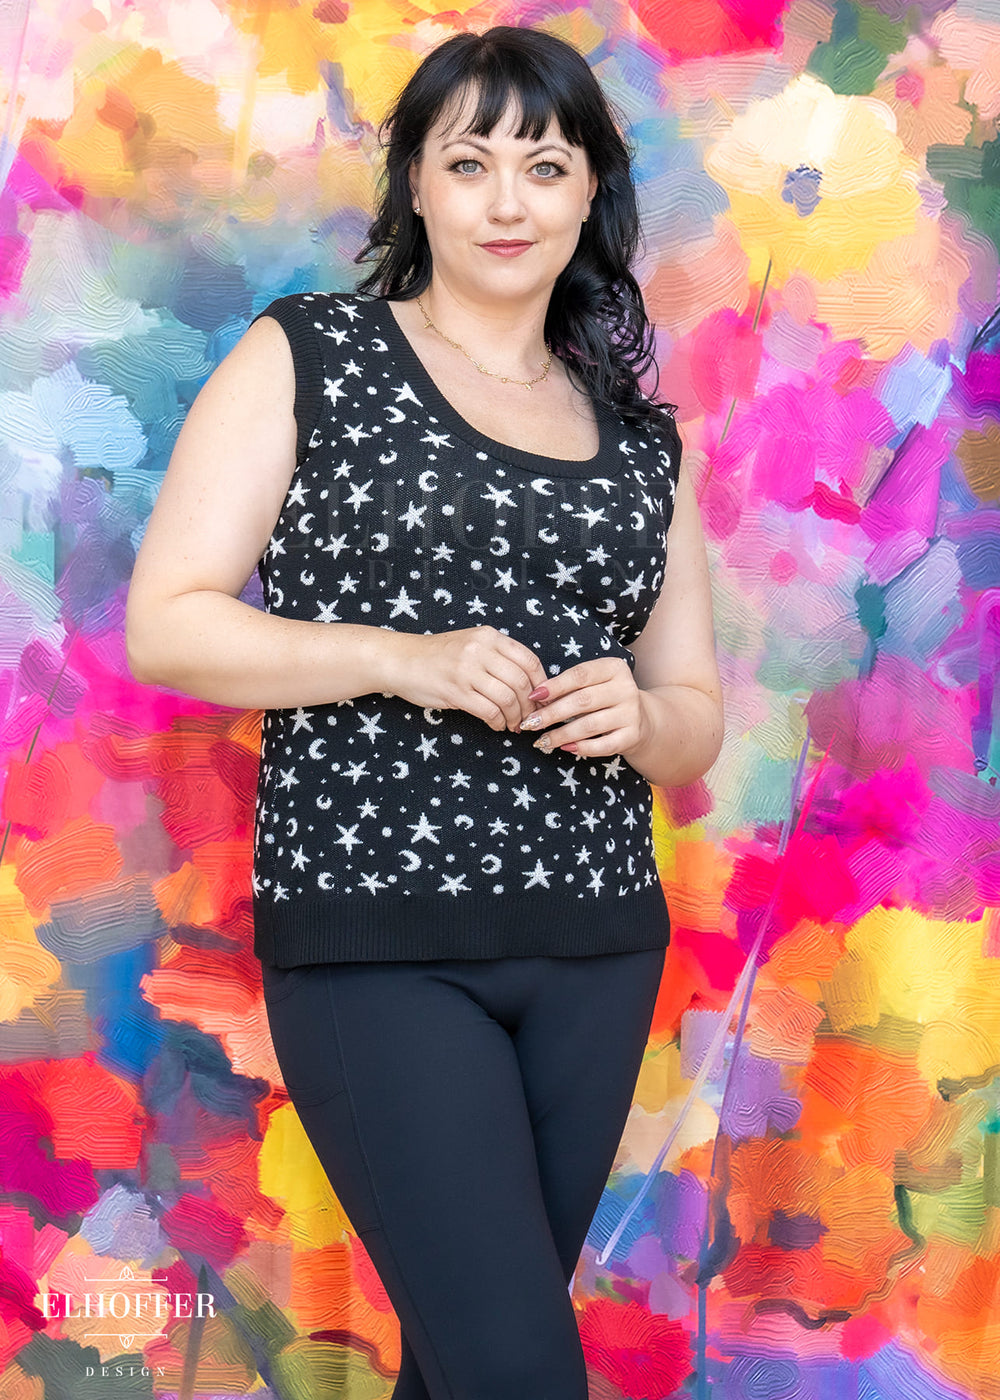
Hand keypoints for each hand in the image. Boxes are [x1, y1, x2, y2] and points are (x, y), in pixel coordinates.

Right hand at [383, 626, 549, 731]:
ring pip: (508, 699)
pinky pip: (489, 711)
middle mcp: (480, 650)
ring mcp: (467, 670)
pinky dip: (498, 722)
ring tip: (514, 724)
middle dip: (531, 705)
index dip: (542, 683)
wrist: (400, 660)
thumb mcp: (471, 644)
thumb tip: (530, 684)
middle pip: (521, 682)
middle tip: (530, 717)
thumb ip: (498, 657)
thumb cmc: (437, 655)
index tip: (542, 698)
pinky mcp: (456, 691)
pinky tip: (497, 725)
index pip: (529, 660)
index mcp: (488, 636)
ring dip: (516, 717)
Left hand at [515, 657, 649, 758]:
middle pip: (582, 701)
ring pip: (590, 725)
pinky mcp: (633, 735)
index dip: (555, 686)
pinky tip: (565, 748)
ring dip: (561, 734)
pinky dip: (581, 748)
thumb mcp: (593, 684)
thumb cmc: (605, 699)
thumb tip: (536, 699)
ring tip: (542, 741)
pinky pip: (603, 745)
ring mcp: (631, 713)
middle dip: (552, 713)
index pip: (580, 675)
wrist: (642, 720)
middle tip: (530, 723)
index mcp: (614, 668)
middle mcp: (626, 688)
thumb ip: (569, 687)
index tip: (533, 697)